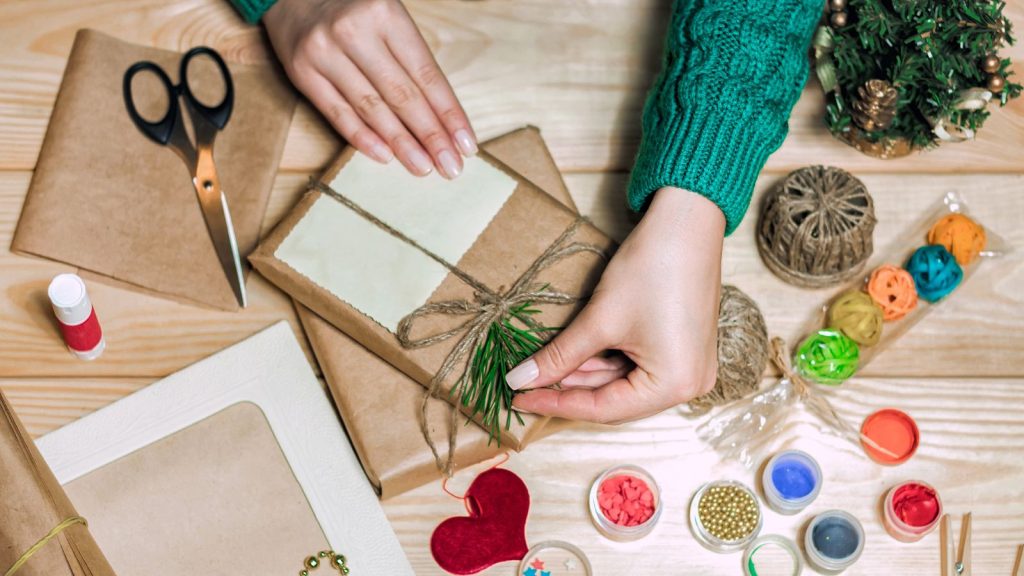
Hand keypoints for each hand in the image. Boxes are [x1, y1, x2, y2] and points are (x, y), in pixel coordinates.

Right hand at [263, 0, 476, 177]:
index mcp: (386, 14)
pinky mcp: (302, 72)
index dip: (449, 113)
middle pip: (402, 95)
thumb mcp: (388, 18)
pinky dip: (362, 138)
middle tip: (450, 167)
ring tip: (423, 167)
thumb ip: (411, 60)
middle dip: (431, 136)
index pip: (426, 75)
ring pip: (372, 108)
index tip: (466, 144)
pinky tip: (385, 156)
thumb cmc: (352, 9)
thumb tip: (441, 116)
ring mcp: (325, 52)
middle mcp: (355, 32)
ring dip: (402, 143)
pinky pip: (337, 113)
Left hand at [506, 187, 724, 422]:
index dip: (556, 404)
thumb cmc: (651, 268)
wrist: (687, 221)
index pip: (603, 409)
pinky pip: (638, 367)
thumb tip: (520, 380)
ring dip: (585, 374)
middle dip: (570, 389)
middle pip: (616, 400)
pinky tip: (574, 353)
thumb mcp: (599, 319)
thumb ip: (559, 356)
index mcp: (674, 386)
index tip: (519, 397)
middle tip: (527, 383)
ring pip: (624, 383)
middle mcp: (689, 386)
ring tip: (544, 365)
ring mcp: (690, 368)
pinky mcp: (684, 349)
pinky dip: (606, 361)